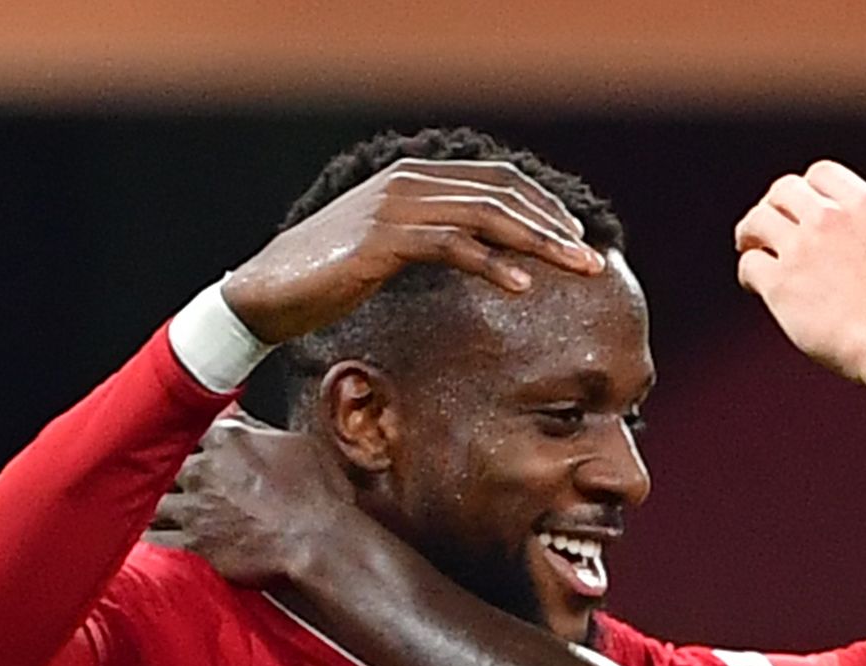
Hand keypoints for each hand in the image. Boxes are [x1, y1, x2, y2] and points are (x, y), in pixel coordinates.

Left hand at [150, 421, 361, 587]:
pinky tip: (147, 532)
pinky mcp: (194, 543)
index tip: (187, 440)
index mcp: (227, 439)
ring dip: (154, 500)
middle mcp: (203, 469)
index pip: (190, 426)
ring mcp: (194, 506)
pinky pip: (156, 537)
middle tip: (163, 471)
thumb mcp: (300, 446)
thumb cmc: (320, 498)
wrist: (322, 545)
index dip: (187, 434)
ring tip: (150, 502)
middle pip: (163, 460)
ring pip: (153, 497)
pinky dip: (151, 534)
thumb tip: (238, 413)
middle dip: (163, 466)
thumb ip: (259, 429)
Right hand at [223, 156, 604, 346]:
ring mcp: (394, 208)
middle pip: (500, 195)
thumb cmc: (336, 271)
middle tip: (594, 260)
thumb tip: (490, 249)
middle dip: (553, 227)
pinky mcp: (381, 242)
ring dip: (539, 244)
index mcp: (415, 176)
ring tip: (578, 270)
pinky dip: (491, 264)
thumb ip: (437, 233)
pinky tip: (522, 286)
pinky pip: (450, 247)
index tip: (577, 235)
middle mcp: (408, 182)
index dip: (542, 204)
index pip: (496, 179)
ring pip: (484, 217)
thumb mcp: (395, 243)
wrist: (271, 288)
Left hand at [735, 161, 865, 386]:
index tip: (802, 207)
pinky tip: (757, 286)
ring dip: (751, 233)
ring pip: (757, 220)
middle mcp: (831, 218)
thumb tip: (843, 239)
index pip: (821, 174)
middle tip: (770, 226)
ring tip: (751, 247)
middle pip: (783, 190)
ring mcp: (802, 248)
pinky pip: (750, 264)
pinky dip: (749, 274)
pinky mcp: (780, 283)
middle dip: (774, 206)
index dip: (807, 189)